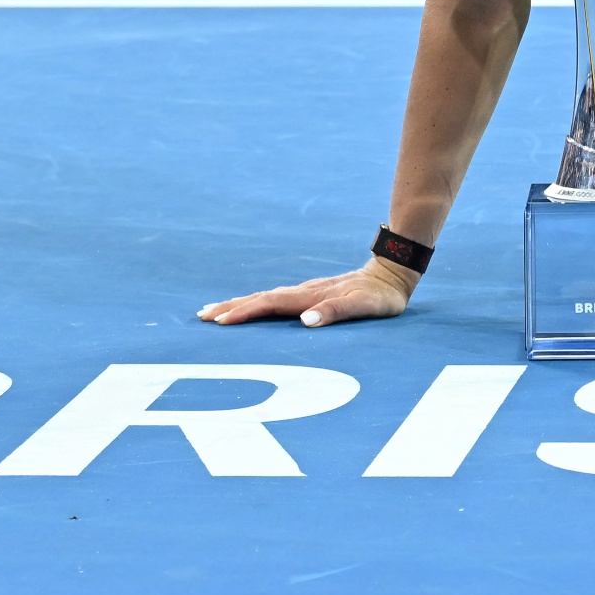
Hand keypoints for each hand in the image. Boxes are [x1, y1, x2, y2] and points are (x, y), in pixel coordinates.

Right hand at [198, 256, 413, 327]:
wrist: (393, 272)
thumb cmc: (381, 297)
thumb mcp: (365, 307)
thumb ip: (337, 312)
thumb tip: (306, 322)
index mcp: (312, 296)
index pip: (272, 304)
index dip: (246, 312)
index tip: (221, 321)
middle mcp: (304, 291)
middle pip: (261, 298)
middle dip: (231, 307)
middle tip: (202, 316)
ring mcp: (306, 291)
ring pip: (265, 297)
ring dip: (239, 303)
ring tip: (214, 311)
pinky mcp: (310, 293)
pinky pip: (276, 298)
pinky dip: (256, 302)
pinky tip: (250, 307)